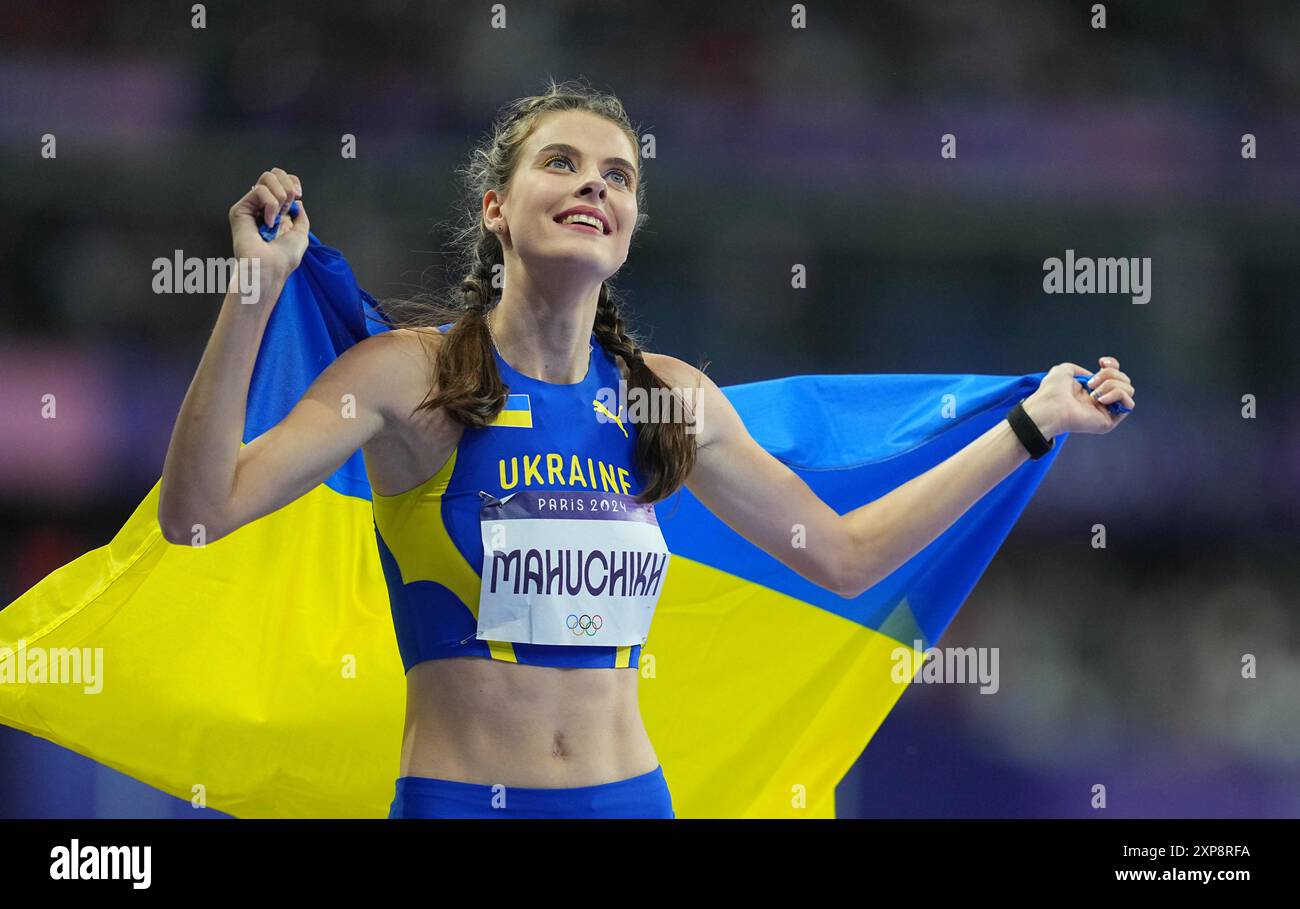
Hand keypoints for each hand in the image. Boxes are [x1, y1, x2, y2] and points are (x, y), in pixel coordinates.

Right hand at [228, 167, 308, 286]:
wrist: (270, 268)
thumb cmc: (283, 258)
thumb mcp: (301, 234)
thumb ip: (300, 216)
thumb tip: (297, 202)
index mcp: (276, 211)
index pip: (282, 181)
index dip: (292, 181)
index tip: (298, 195)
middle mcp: (262, 206)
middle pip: (273, 174)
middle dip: (287, 187)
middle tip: (288, 208)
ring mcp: (250, 206)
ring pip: (266, 178)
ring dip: (280, 196)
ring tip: (277, 216)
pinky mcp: (240, 209)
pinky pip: (259, 190)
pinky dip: (270, 204)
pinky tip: (268, 222)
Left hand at [1021, 356, 1134, 436]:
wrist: (1049, 407)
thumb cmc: (1052, 391)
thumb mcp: (1064, 370)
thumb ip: (1079, 369)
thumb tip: (1093, 375)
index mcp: (1092, 389)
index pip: (1115, 375)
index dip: (1113, 366)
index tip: (1101, 362)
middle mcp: (1101, 400)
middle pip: (1124, 380)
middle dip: (1110, 374)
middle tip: (1091, 382)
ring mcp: (1107, 411)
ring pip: (1128, 390)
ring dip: (1112, 384)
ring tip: (1093, 392)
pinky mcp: (1110, 421)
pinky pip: (1129, 404)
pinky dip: (1117, 395)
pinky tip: (1100, 399)